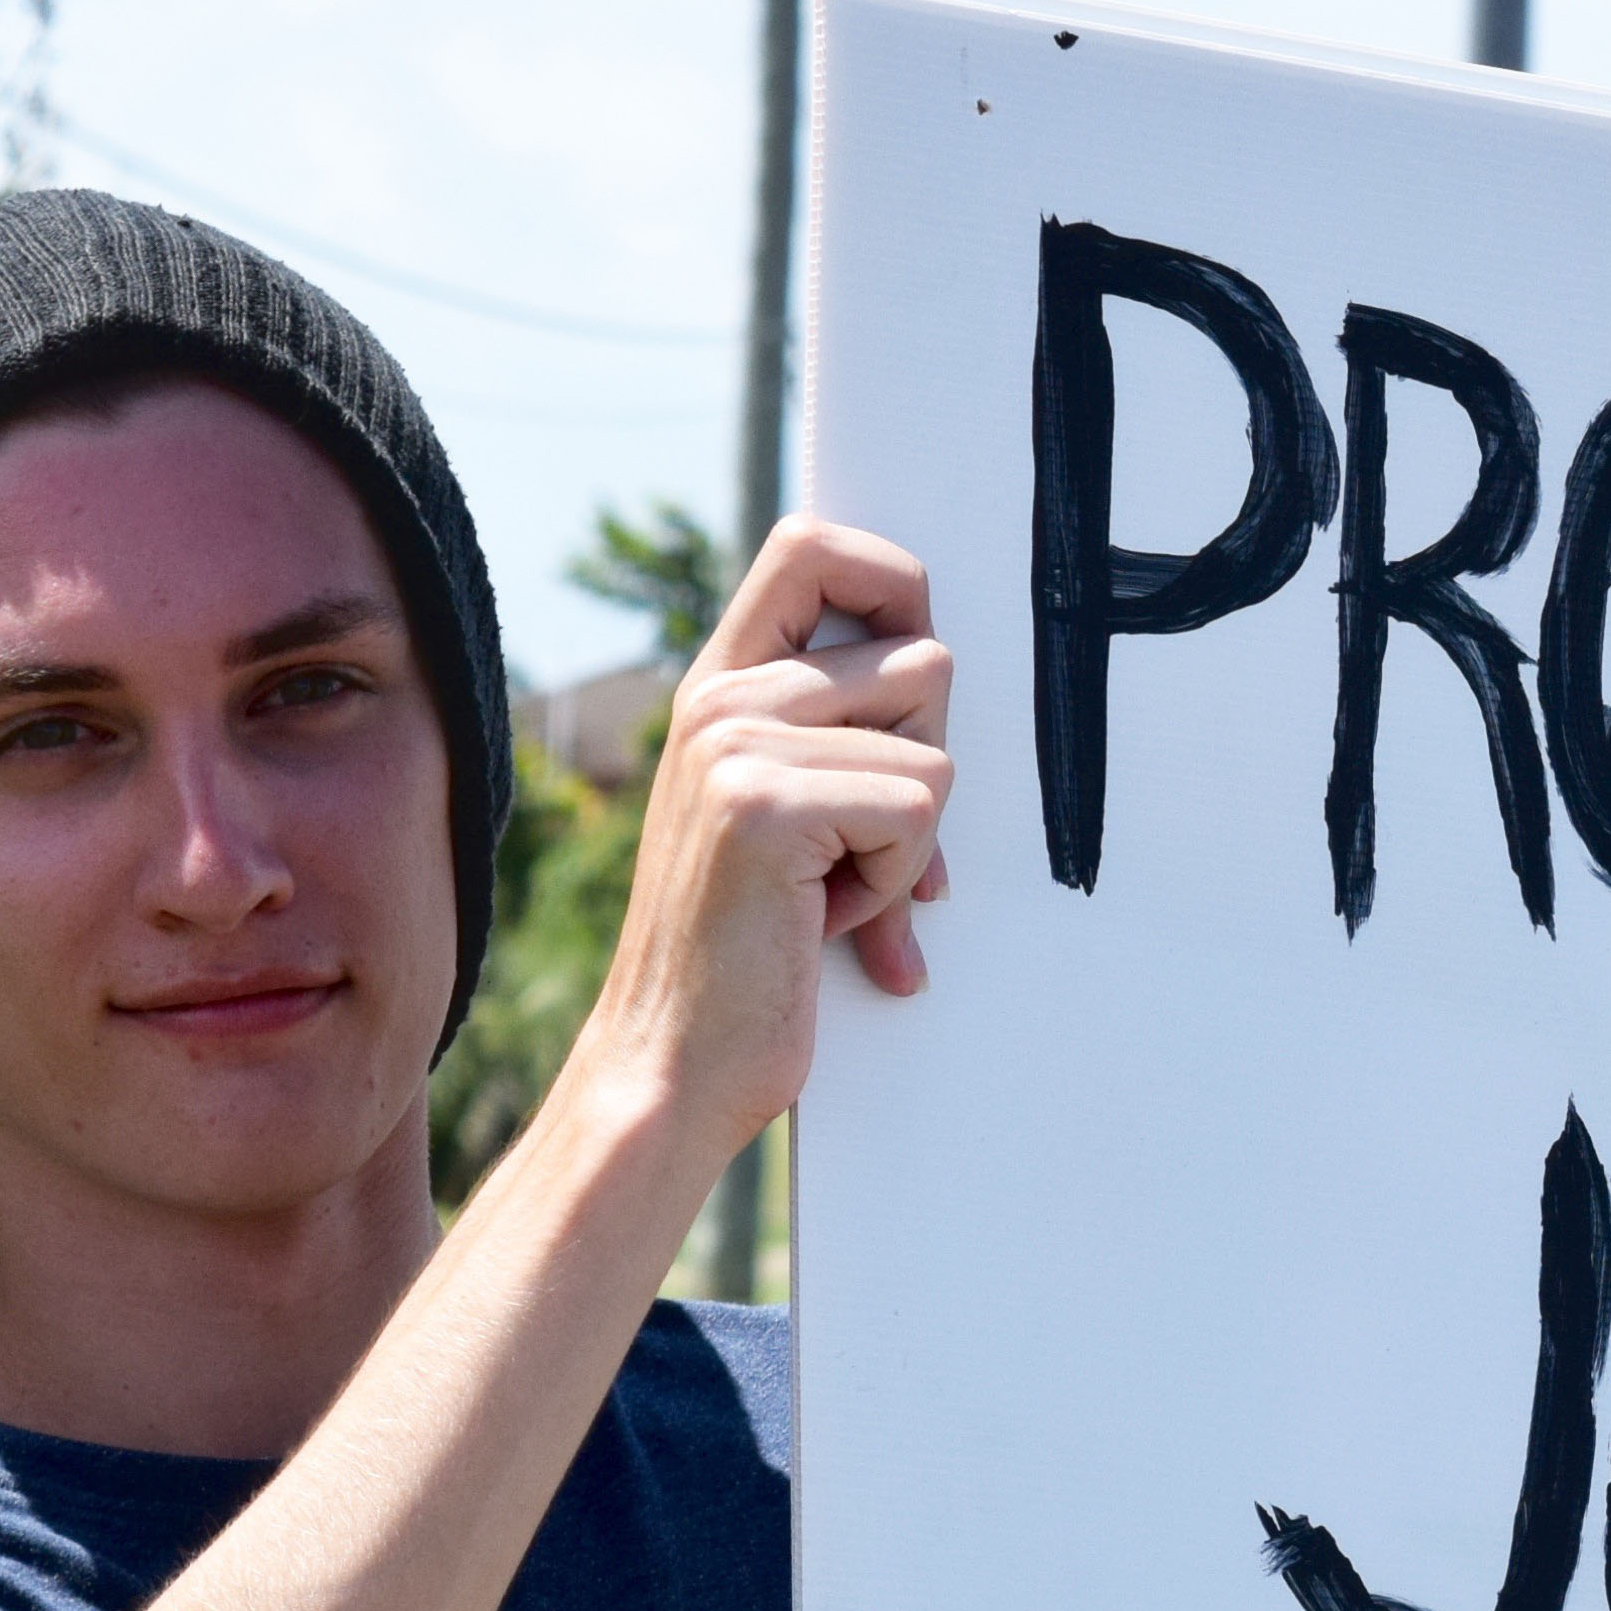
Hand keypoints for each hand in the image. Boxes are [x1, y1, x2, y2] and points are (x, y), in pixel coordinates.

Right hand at [577, 514, 955, 1157]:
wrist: (672, 1062)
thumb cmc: (746, 957)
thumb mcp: (788, 824)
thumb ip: (839, 741)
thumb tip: (939, 677)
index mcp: (723, 688)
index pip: (813, 548)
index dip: (893, 580)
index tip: (911, 672)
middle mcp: (722, 699)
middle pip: (924, 661)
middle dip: (928, 765)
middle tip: (858, 848)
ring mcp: (737, 744)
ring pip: (934, 748)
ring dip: (911, 841)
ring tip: (831, 892)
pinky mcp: (766, 806)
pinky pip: (918, 809)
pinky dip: (897, 884)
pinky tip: (825, 922)